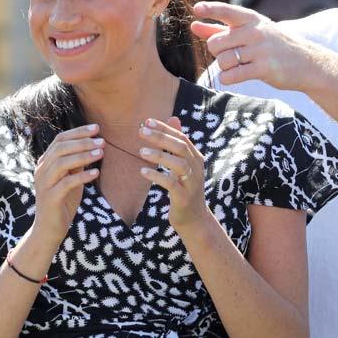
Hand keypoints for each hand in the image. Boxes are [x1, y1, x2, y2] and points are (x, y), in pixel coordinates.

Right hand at [32, 124, 102, 247]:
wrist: (49, 230)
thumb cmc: (62, 202)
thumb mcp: (71, 179)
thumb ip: (77, 163)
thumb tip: (92, 145)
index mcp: (45, 163)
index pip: (60, 139)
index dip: (78, 132)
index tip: (96, 128)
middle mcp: (41, 170)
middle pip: (60, 148)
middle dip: (82, 142)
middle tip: (102, 141)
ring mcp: (44, 184)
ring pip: (62, 163)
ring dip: (83, 156)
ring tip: (101, 153)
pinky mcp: (51, 198)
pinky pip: (66, 183)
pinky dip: (82, 176)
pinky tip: (95, 173)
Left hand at [138, 117, 210, 231]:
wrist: (194, 219)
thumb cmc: (184, 189)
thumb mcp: (183, 165)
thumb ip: (177, 143)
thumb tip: (174, 118)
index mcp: (196, 158)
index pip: (181, 137)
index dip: (165, 128)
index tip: (147, 121)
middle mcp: (197, 168)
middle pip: (180, 147)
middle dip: (160, 137)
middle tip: (140, 131)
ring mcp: (192, 183)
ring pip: (178, 163)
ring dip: (159, 155)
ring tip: (140, 151)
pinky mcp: (184, 197)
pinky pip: (171, 183)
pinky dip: (157, 176)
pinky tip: (143, 172)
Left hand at [191, 1, 319, 91]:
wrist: (306, 63)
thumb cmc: (272, 45)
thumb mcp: (250, 31)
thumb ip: (220, 28)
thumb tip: (193, 25)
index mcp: (251, 19)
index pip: (227, 11)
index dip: (210, 10)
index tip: (197, 10)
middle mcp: (255, 31)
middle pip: (215, 43)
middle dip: (217, 52)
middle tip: (230, 55)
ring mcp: (260, 50)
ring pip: (222, 61)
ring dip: (224, 67)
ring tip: (237, 66)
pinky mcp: (264, 68)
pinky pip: (232, 75)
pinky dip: (228, 78)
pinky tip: (234, 76)